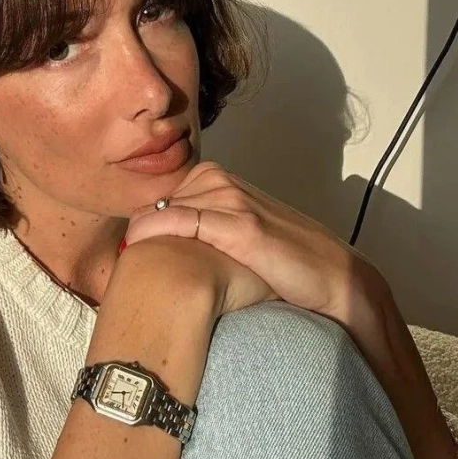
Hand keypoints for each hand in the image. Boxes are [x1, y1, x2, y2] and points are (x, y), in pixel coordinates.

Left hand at [123, 160, 376, 318]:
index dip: (143, 220)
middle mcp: (223, 182)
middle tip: (125, 258)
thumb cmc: (284, 263)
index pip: (163, 193)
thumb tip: (167, 244)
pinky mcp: (238, 225)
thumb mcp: (238, 235)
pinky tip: (136, 249)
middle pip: (157, 200)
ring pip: (163, 208)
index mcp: (221, 181)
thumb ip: (207, 227)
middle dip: (138, 227)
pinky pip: (178, 220)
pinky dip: (151, 232)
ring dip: (140, 232)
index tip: (129, 247)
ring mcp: (231, 199)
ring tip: (127, 259)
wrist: (332, 278)